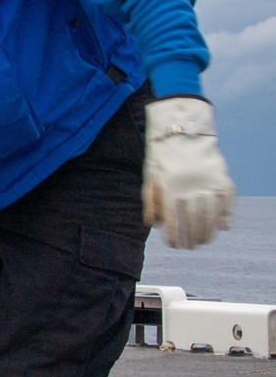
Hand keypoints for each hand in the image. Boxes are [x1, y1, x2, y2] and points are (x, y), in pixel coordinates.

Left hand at [142, 97, 234, 247]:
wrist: (182, 130)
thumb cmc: (162, 157)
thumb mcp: (150, 177)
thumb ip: (150, 202)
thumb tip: (154, 225)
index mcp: (169, 189)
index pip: (173, 221)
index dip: (173, 237)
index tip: (174, 246)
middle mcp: (190, 188)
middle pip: (193, 222)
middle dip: (191, 238)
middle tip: (190, 246)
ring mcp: (208, 183)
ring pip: (211, 215)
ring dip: (208, 232)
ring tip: (204, 241)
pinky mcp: (221, 177)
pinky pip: (227, 201)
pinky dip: (226, 215)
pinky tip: (222, 227)